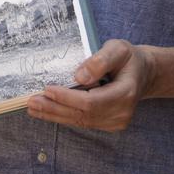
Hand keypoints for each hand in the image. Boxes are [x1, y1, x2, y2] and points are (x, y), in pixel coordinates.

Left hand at [26, 38, 152, 131]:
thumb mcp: (118, 49)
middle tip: (31, 102)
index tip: (47, 89)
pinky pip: (82, 121)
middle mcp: (122, 112)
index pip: (92, 101)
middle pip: (83, 114)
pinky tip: (47, 111)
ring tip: (33, 107)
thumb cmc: (128, 58)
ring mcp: (116, 121)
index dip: (67, 97)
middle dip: (55, 108)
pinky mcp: (108, 124)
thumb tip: (79, 76)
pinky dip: (63, 116)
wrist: (142, 73)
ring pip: (80, 121)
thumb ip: (100, 60)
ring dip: (55, 114)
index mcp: (126, 93)